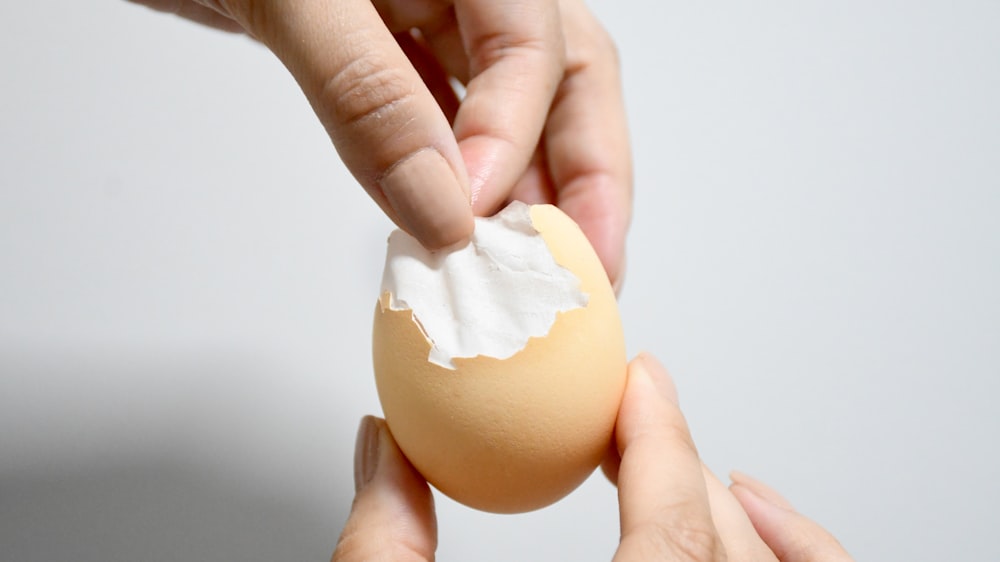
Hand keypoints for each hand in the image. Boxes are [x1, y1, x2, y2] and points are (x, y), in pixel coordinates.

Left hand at [127, 0, 630, 286]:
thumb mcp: (292, 0)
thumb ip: (368, 97)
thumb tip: (441, 210)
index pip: (533, 48)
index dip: (513, 140)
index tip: (473, 222)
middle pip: (563, 80)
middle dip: (584, 177)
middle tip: (587, 267)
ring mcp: (432, 18)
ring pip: (515, 108)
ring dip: (531, 189)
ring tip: (536, 268)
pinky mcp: (393, 55)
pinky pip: (451, 120)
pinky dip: (462, 180)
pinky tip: (463, 229)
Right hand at [331, 354, 852, 560]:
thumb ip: (383, 550)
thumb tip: (383, 452)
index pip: (668, 533)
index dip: (655, 440)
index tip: (637, 382)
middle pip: (719, 548)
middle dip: (680, 467)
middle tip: (638, 415)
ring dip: (744, 517)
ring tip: (709, 475)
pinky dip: (783, 553)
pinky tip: (747, 525)